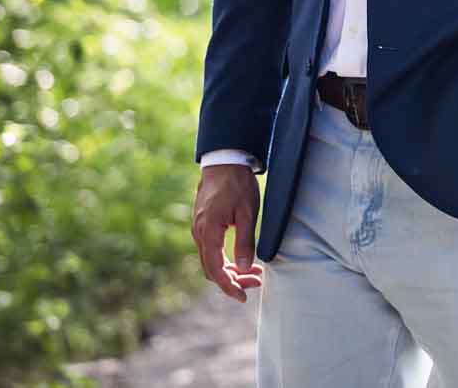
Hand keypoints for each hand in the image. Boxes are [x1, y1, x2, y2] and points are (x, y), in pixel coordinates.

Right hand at [192, 164, 262, 302]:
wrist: (224, 162)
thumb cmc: (237, 185)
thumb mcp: (248, 212)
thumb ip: (245, 241)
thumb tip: (244, 268)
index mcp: (208, 232)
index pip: (215, 270)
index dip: (229, 286)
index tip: (244, 297)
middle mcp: (199, 234)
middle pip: (212, 269)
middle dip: (234, 280)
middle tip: (258, 282)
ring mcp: (199, 230)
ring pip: (212, 261)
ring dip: (231, 270)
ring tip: (256, 272)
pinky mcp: (203, 226)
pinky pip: (211, 250)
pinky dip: (226, 259)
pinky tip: (243, 259)